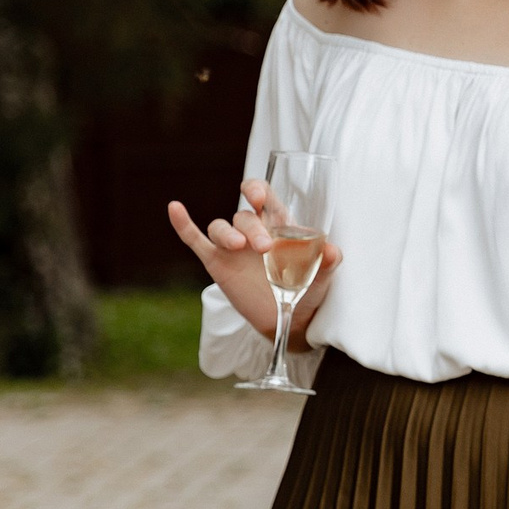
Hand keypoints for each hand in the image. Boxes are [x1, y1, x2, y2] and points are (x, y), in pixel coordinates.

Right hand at [167, 181, 342, 340]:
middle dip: (252, 228)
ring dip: (227, 233)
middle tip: (265, 248)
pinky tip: (175, 207)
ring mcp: (233, 247)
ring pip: (220, 227)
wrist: (291, 318)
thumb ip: (329, 261)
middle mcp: (253, 231)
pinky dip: (184, 225)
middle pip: (243, 216)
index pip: (264, 196)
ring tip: (240, 247)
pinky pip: (196, 240)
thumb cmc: (308, 288)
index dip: (257, 190)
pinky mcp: (218, 264)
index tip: (256, 196)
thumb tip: (333, 251)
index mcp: (278, 225)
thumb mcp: (323, 274)